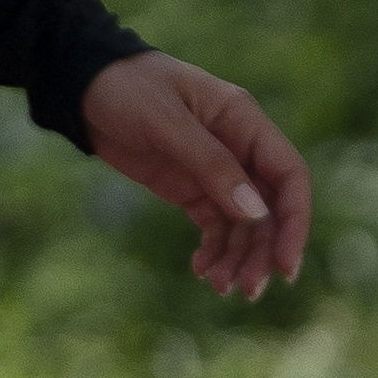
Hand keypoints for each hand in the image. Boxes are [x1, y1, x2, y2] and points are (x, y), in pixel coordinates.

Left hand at [80, 51, 312, 299]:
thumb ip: (210, 164)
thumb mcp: (166, 122)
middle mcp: (239, 148)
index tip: (284, 264)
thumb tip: (255, 213)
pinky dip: (214, 251)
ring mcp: (216, 171)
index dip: (294, 221)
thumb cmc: (127, 88)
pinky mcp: (192, 188)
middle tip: (247, 291)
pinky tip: (202, 270)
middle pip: (269, 209)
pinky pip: (216, 227)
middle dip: (262, 252)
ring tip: (218, 287)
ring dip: (237, 258)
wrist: (83, 86)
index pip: (288, 175)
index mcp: (244, 120)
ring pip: (244, 225)